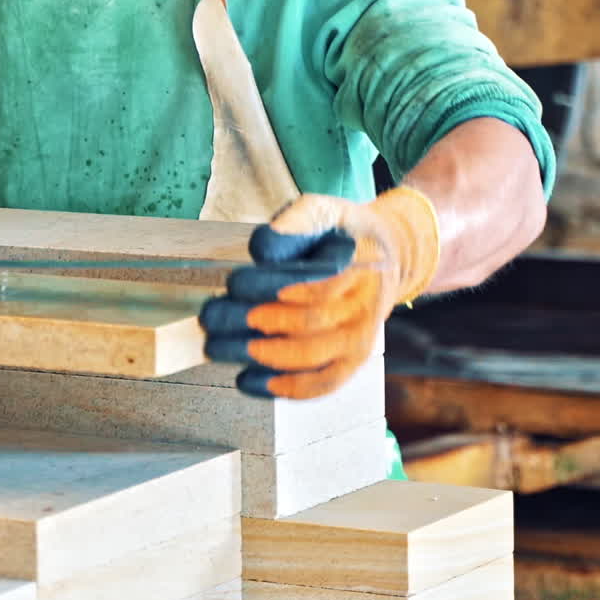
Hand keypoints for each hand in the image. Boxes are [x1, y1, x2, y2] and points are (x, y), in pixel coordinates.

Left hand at [200, 188, 440, 400]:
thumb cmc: (343, 233)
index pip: (320, 285)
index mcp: (361, 265)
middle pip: (310, 324)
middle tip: (213, 317)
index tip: (236, 284)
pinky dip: (283, 388)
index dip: (276, 287)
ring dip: (260, 356)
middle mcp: (365, 306)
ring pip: (312, 358)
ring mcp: (361, 339)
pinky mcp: (351, 362)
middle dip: (256, 322)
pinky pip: (321, 384)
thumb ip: (295, 222)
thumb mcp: (323, 211)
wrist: (387, 256)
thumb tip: (263, 248)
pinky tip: (246, 380)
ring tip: (218, 347)